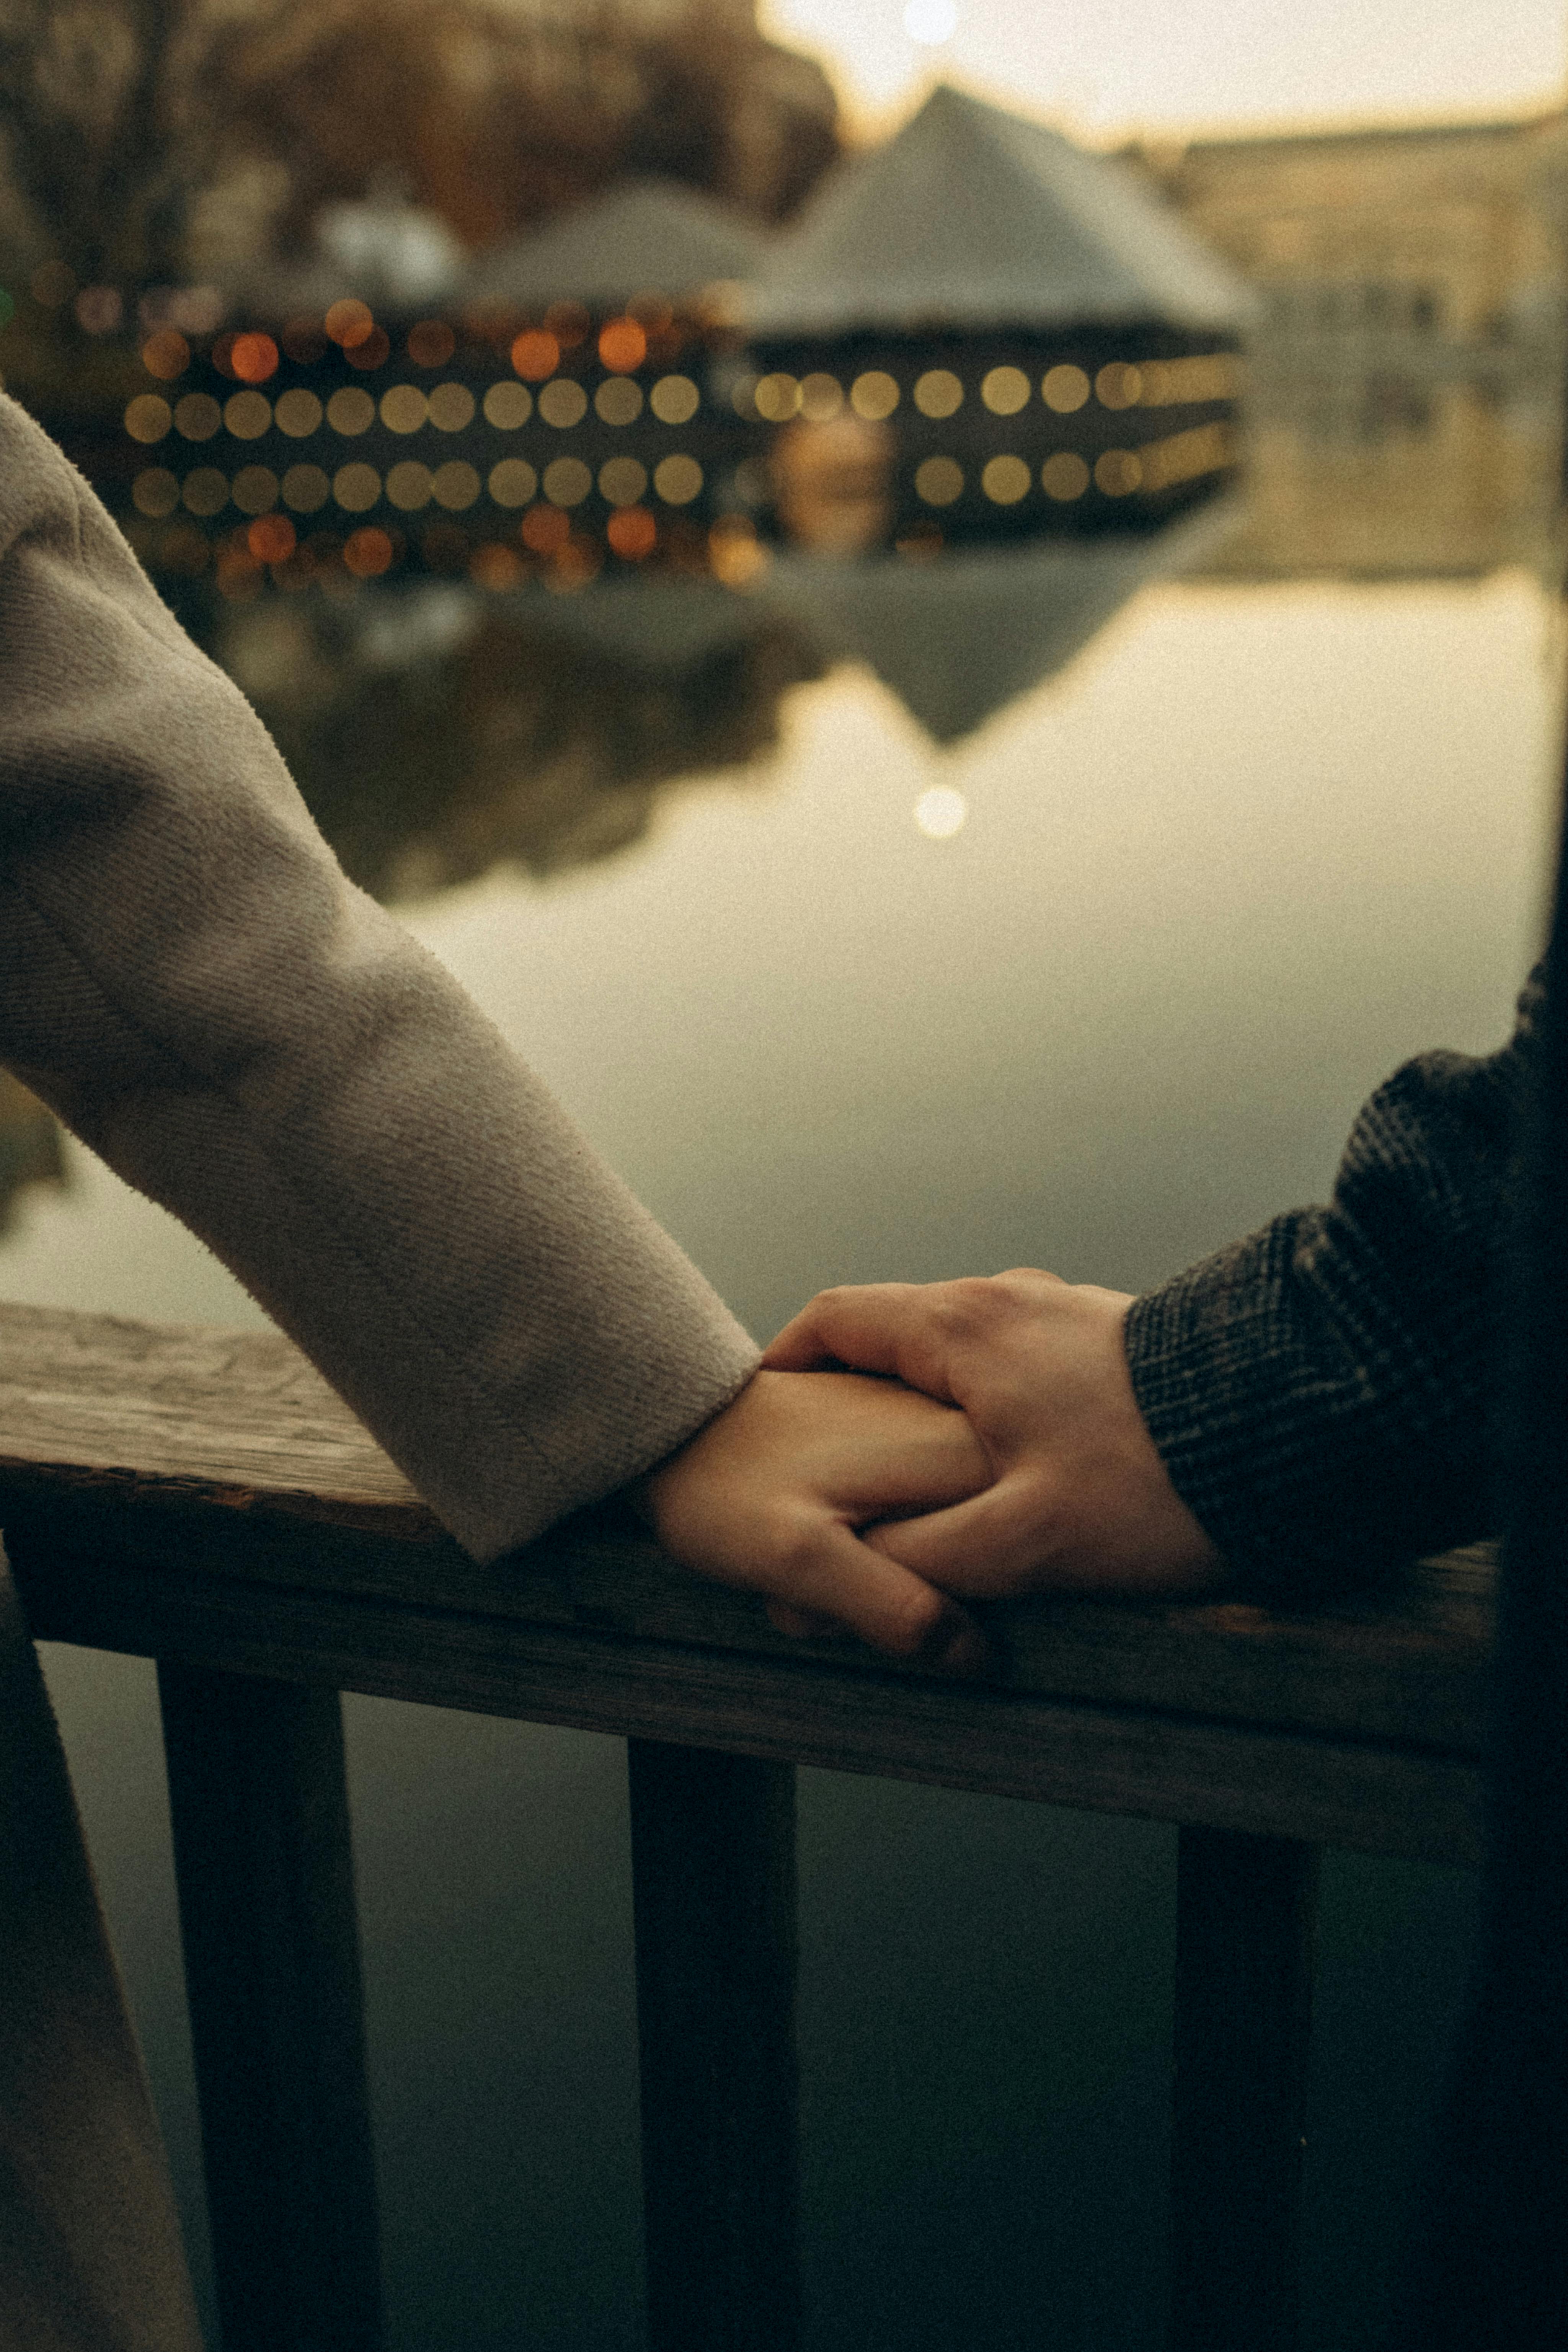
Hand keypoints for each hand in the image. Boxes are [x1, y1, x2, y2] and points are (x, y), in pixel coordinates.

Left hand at [638, 1368, 993, 1669]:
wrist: (673, 1426)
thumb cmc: (723, 1490)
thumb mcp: (796, 1560)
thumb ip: (889, 1606)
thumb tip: (974, 1656)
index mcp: (956, 1453)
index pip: (1017, 1555)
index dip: (952, 1607)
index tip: (863, 1595)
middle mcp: (965, 1429)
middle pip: (987, 1550)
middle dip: (914, 1590)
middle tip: (828, 1581)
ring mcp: (941, 1426)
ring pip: (954, 1539)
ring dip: (891, 1570)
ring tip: (821, 1556)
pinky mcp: (913, 1434)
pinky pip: (926, 1517)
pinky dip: (880, 1543)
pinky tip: (831, 1534)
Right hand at [762, 1270, 1225, 1599]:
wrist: (1303, 1433)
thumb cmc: (1154, 1487)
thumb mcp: (1022, 1545)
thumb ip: (921, 1565)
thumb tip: (839, 1593)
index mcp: (965, 1326)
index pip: (837, 1319)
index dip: (785, 1366)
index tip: (760, 1412)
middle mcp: (1010, 1300)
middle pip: (898, 1334)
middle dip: (854, 1396)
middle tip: (827, 1463)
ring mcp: (1067, 1313)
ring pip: (963, 1353)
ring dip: (926, 1405)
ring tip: (911, 1477)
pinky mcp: (1115, 1341)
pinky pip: (1018, 1364)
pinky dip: (985, 1407)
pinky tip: (1007, 1469)